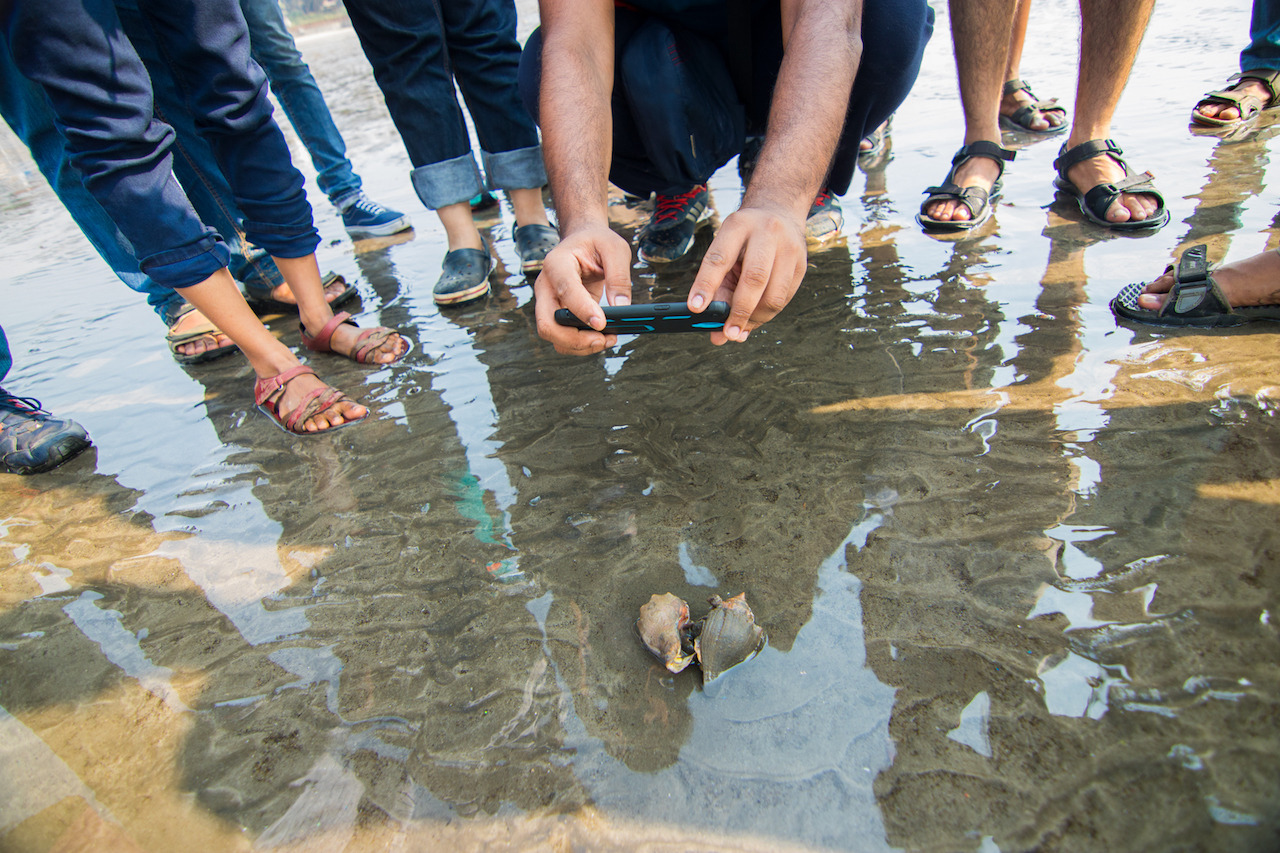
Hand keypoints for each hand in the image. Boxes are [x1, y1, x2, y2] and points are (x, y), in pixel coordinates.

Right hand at [534, 224, 633, 354]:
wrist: (583, 242)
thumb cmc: (597, 242)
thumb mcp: (614, 248)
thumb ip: (619, 276)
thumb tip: (621, 307)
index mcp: (557, 263)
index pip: (565, 290)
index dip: (582, 310)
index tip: (602, 323)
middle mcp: (546, 285)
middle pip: (547, 323)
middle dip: (574, 339)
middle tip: (602, 339)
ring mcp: (549, 302)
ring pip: (553, 335)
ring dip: (579, 345)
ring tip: (607, 340)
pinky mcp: (557, 314)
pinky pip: (563, 337)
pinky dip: (581, 344)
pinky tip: (602, 338)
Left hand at [686, 204, 807, 344]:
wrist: (779, 212)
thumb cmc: (744, 239)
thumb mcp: (726, 250)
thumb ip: (717, 287)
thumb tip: (716, 332)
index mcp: (738, 225)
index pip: (719, 258)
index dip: (706, 285)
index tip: (696, 308)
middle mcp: (766, 232)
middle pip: (754, 278)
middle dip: (739, 311)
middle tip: (728, 333)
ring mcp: (789, 248)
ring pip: (774, 295)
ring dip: (756, 319)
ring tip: (741, 328)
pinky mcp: (802, 265)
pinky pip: (785, 299)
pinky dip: (767, 314)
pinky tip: (755, 317)